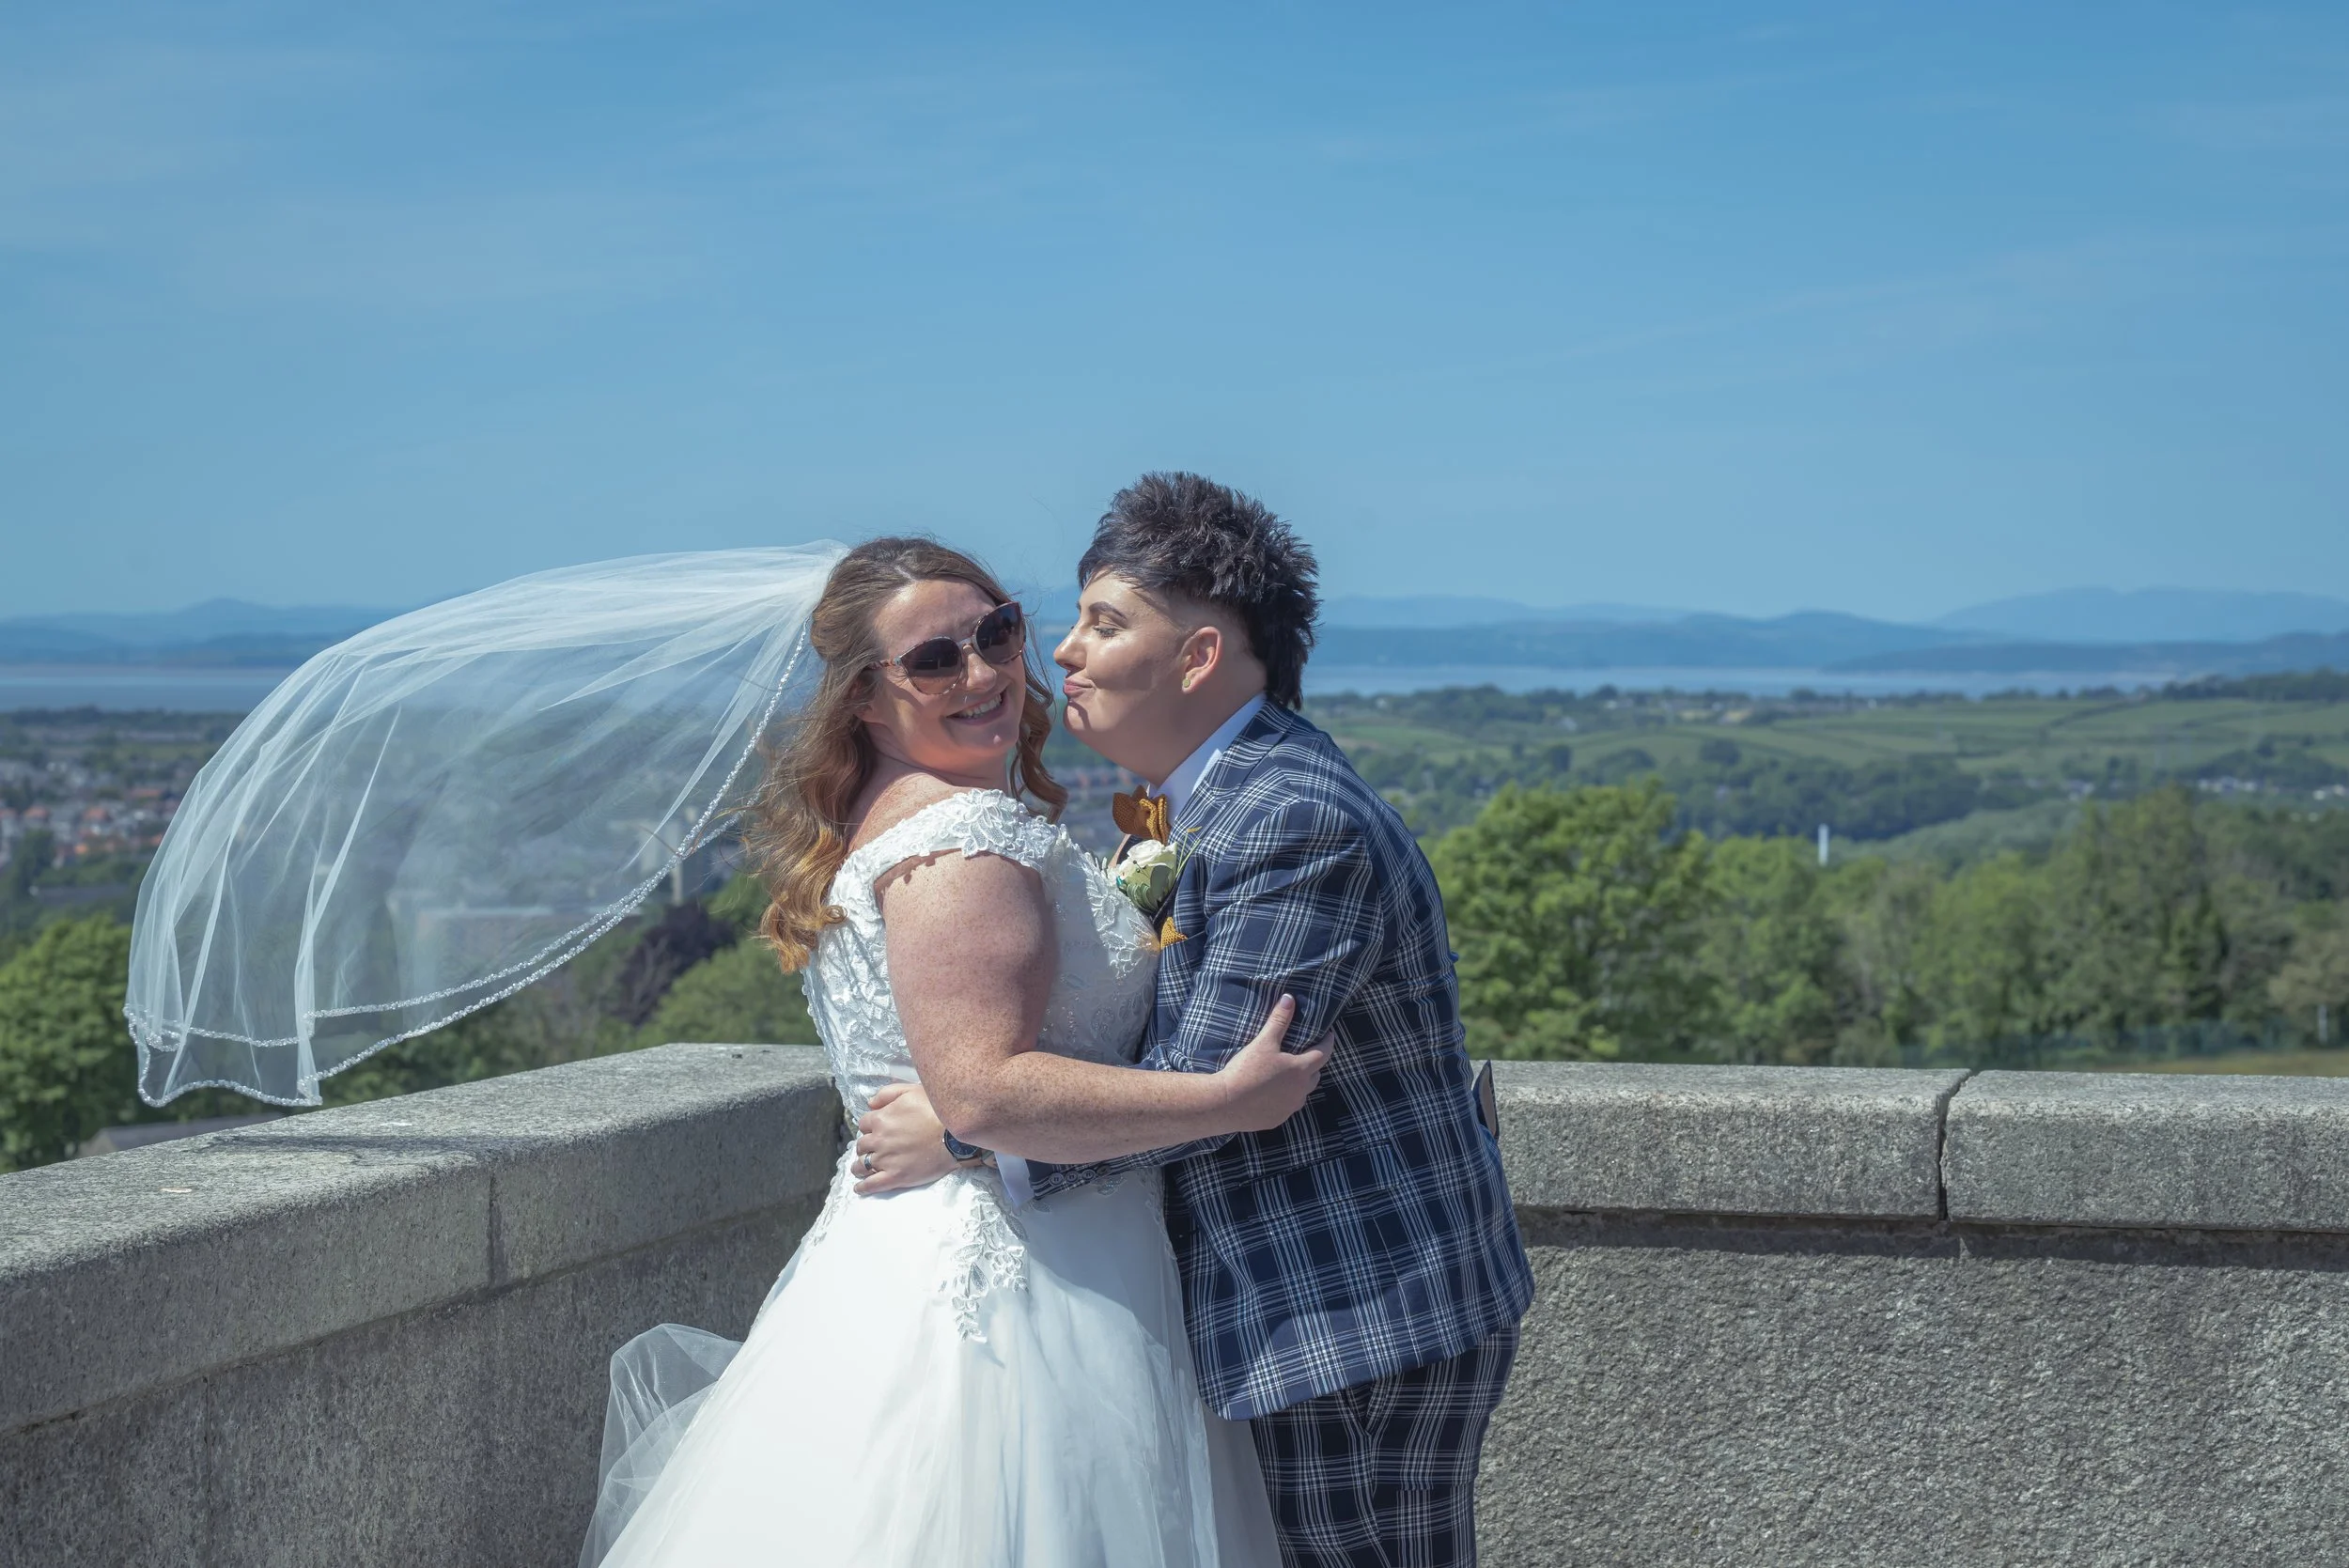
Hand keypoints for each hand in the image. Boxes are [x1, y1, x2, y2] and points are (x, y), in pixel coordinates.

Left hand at [853, 1082, 968, 1194]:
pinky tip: (860, 1188)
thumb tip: (870, 1103)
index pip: (864, 1124)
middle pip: (862, 1145)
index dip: (870, 1126)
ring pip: (862, 1165)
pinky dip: (863, 1187)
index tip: (876, 1129)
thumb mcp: (912, 1090)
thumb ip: (887, 1093)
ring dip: (860, 1165)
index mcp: (881, 1119)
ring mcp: (886, 1160)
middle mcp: (879, 1140)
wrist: (955, 1136)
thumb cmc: (937, 1110)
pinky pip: (872, 1185)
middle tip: (874, 1147)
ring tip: (861, 1167)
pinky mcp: (896, 1177)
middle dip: (866, 1145)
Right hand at [1211, 995, 1331, 1132]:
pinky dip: (1285, 1098)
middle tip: (1306, 1053)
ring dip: (1300, 1083)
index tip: (1329, 1035)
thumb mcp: (1264, 1042)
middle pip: (1314, 1075)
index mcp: (1301, 1070)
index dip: (1327, 1043)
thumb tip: (1289, 998)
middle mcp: (1300, 1091)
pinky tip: (1273, 1093)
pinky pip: (1287, 1106)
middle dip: (1313, 1064)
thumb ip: (1279, 1020)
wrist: (1225, 1103)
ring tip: (1289, 1074)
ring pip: (1302, 1093)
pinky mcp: (1277, 1119)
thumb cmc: (1246, 1070)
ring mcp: (1289, 1108)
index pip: (1323, 1053)